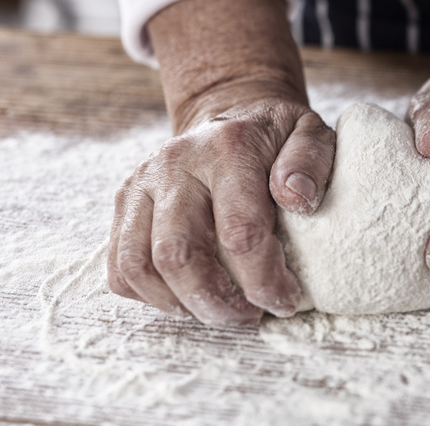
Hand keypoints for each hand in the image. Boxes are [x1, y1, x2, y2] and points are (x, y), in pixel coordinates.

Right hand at [107, 97, 334, 325]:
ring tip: (219, 310)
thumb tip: (297, 199)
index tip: (285, 300)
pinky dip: (150, 295)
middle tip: (248, 315)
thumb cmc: (274, 137)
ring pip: (138, 266)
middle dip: (216, 303)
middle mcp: (175, 164)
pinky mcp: (125, 203)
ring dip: (180, 304)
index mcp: (227, 150)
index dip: (263, 281)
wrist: (227, 114)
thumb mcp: (309, 134)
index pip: (239, 233)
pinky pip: (119, 266)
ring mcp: (141, 184)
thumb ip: (310, 161)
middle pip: (177, 256)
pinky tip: (189, 297)